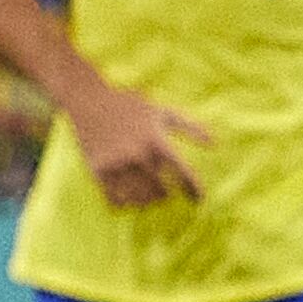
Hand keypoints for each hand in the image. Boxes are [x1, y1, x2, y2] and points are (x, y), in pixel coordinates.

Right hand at [65, 79, 211, 206]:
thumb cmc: (128, 104)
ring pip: (138, 198)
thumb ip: (190, 127)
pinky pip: (114, 199)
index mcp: (157, 140)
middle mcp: (138, 153)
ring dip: (146, 202)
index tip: (198, 200)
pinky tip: (127, 200)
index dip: (195, 191)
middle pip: (161, 191)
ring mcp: (116, 162)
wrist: (86, 98)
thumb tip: (215, 144)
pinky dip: (124, 204)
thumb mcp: (161, 111)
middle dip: (166, 195)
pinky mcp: (97, 169)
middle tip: (165, 194)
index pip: (183, 174)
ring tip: (148, 198)